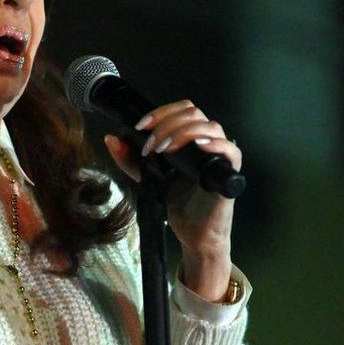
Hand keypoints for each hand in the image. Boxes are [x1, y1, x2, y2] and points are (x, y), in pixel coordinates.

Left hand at [103, 99, 242, 300]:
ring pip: (211, 126)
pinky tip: (198, 146)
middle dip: (167, 125)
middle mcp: (208, 143)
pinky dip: (216, 144)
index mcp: (191, 139)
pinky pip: (231, 151)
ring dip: (182, 133)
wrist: (193, 235)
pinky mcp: (229, 175)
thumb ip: (131, 160)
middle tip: (151, 146)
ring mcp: (220, 157)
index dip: (162, 112)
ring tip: (164, 150)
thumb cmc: (178, 204)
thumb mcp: (148, 178)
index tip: (141, 126)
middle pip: (194, 113)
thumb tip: (112, 138)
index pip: (183, 109)